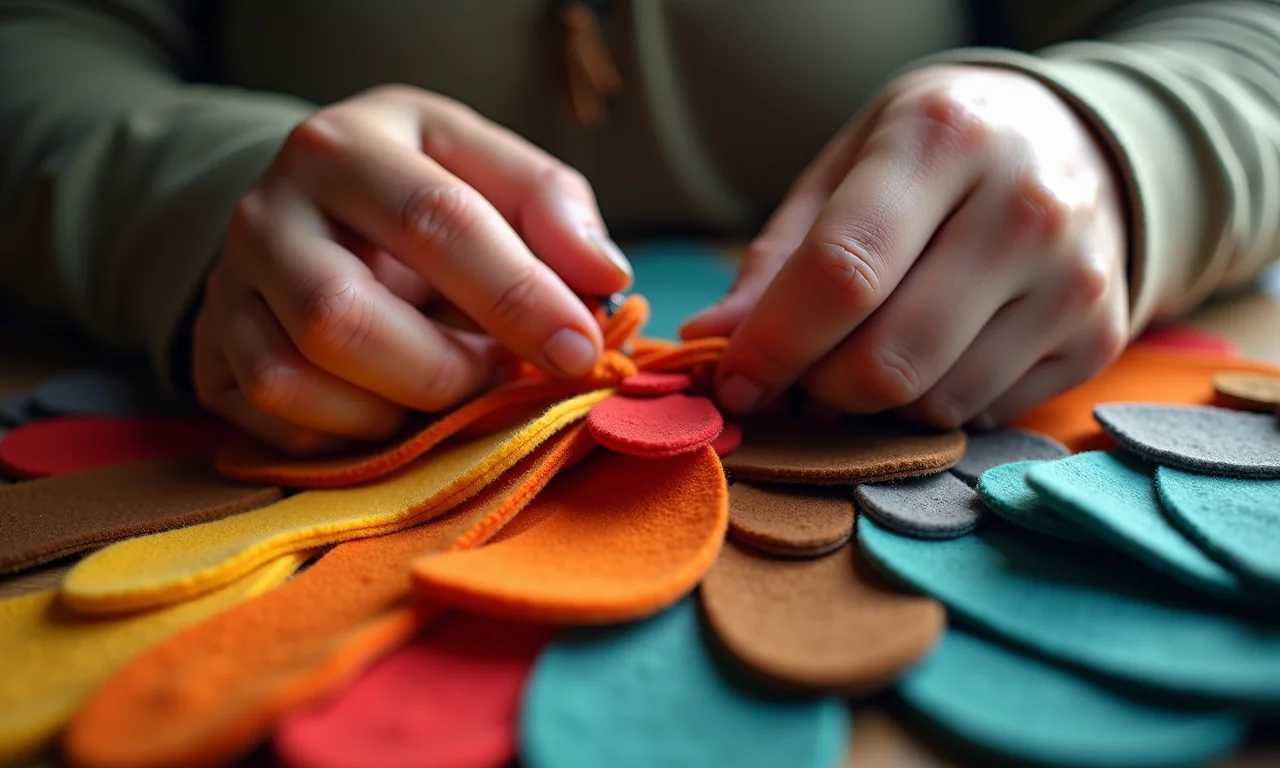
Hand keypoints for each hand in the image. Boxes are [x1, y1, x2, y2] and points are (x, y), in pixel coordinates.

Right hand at [194, 85, 632, 452]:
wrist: (308, 211)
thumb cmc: (417, 189)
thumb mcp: (482, 165)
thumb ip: (551, 205)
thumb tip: (605, 278)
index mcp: (343, 148)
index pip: (435, 221)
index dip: (516, 295)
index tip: (580, 349)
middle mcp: (264, 214)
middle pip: (343, 318)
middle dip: (446, 371)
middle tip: (503, 375)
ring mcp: (227, 292)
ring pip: (295, 381)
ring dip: (396, 409)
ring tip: (450, 384)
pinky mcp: (211, 358)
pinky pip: (277, 426)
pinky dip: (352, 436)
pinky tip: (394, 405)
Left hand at [683, 65, 1128, 428]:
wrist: (1074, 140)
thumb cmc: (935, 153)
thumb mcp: (847, 166)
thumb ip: (779, 257)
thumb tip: (712, 341)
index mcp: (945, 139)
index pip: (843, 273)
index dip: (774, 346)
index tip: (733, 382)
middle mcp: (1026, 206)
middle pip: (887, 359)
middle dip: (819, 390)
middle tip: (800, 376)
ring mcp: (1076, 279)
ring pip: (933, 402)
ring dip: (874, 404)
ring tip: (865, 355)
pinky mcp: (1098, 337)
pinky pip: (982, 416)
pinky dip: (933, 405)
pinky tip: (933, 353)